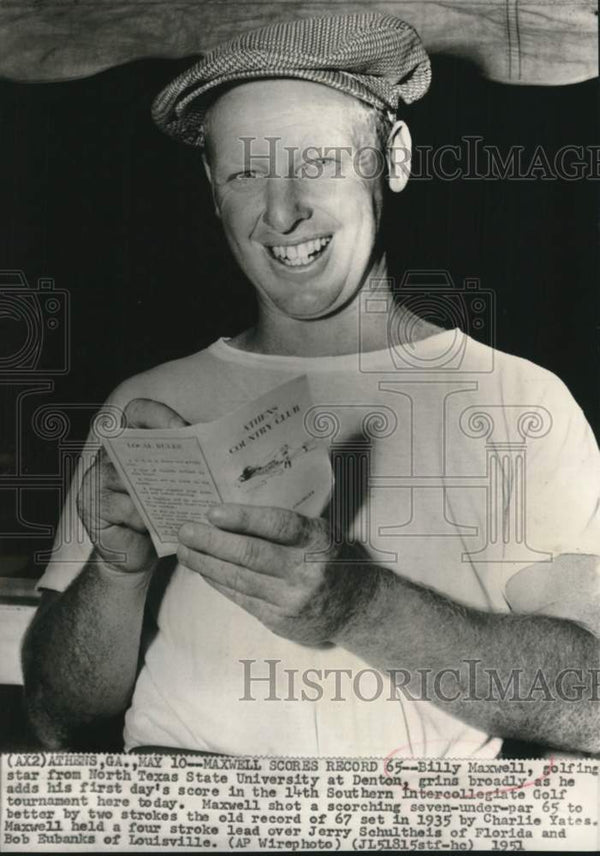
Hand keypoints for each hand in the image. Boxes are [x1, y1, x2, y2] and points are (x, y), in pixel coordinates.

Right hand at [78, 398, 187, 572]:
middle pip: (132, 443)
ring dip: (156, 488)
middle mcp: (109, 456)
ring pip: (125, 477)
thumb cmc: (159, 517)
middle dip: (164, 454)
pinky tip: (160, 524)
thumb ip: (184, 468)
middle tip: (194, 465)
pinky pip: (121, 506)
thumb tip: (220, 457)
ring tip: (183, 500)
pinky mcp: (93, 507)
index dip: (159, 415)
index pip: (138, 412)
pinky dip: (143, 516)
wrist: (136, 558)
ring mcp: (96, 481)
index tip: (185, 428)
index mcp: (130, 443)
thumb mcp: (173, 489)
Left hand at [176, 504, 379, 644]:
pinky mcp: (280, 620)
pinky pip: (241, 598)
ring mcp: (292, 599)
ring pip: (240, 579)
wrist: (358, 607)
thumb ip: (287, 526)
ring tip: (185, 550)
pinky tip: (203, 571)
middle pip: (251, 554)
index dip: (243, 518)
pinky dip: (219, 583)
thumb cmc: (333, 559)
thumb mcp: (322, 533)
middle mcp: (306, 571)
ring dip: (207, 564)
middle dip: (212, 542)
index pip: (278, 525)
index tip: (212, 512)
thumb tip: (233, 515)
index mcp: (319, 541)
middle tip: (185, 530)